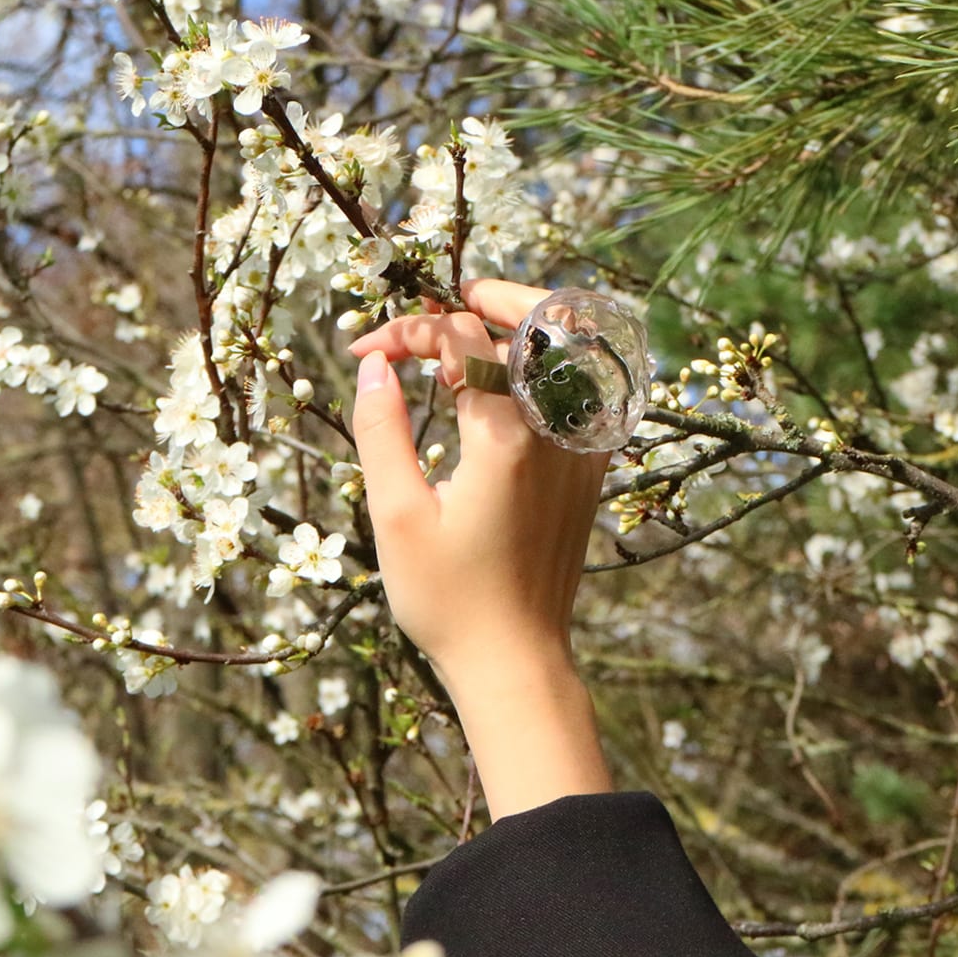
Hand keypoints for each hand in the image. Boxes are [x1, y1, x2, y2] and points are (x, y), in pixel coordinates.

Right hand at [346, 279, 609, 690]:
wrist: (515, 660)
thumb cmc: (448, 599)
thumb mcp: (395, 516)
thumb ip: (382, 429)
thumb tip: (373, 366)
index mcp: (507, 439)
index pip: (463, 340)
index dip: (409, 331)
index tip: (365, 353)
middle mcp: (558, 433)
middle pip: (544, 319)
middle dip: (494, 296)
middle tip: (450, 297)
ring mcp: (584, 450)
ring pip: (575, 350)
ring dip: (528, 324)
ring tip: (478, 325)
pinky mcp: (591, 470)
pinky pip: (583, 390)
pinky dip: (549, 366)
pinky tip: (506, 381)